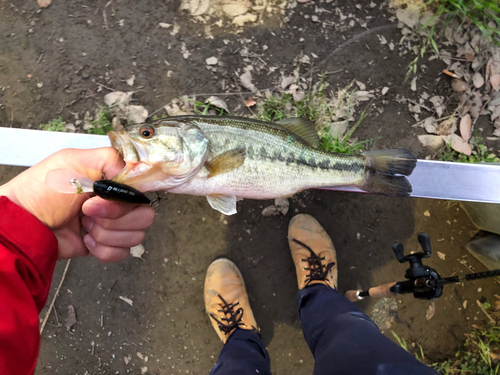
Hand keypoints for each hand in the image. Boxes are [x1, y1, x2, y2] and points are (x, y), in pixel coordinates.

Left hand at [0, 148, 155, 261]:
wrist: (24, 227)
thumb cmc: (42, 192)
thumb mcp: (75, 161)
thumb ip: (111, 159)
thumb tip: (136, 172)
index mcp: (112, 180)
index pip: (143, 190)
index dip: (128, 198)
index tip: (103, 196)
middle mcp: (116, 202)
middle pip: (145, 215)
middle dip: (115, 217)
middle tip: (87, 211)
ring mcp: (111, 225)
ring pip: (135, 236)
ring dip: (106, 233)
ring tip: (83, 225)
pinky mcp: (104, 245)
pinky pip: (122, 253)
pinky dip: (103, 248)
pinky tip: (85, 239)